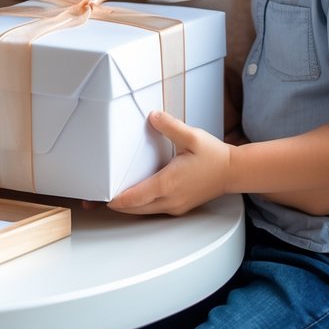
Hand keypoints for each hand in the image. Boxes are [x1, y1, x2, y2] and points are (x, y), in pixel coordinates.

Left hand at [107, 111, 231, 215]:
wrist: (233, 172)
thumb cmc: (214, 156)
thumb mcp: (192, 137)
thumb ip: (170, 126)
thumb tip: (153, 116)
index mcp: (169, 184)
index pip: (136, 198)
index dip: (117, 200)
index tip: (102, 198)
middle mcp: (170, 199)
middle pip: (136, 209)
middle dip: (116, 206)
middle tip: (95, 201)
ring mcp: (175, 206)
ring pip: (144, 211)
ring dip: (127, 207)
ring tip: (110, 199)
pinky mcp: (179, 206)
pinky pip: (154, 210)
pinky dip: (140, 206)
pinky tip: (134, 197)